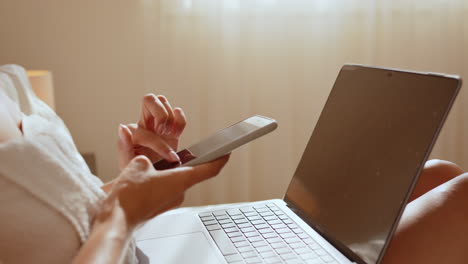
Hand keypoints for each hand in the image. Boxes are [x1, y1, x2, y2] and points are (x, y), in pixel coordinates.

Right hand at [97, 154, 229, 228]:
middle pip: (191, 173)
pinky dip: (161, 181)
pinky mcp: (161, 206)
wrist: (117, 219)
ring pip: (175, 181)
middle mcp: (180, 192)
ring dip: (169, 172)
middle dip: (184, 162)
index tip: (227, 151)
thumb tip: (149, 164)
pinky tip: (146, 178)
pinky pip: (166, 189)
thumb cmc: (129, 196)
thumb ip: (149, 161)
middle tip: (180, 152)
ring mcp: (171, 201)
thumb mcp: (139, 165)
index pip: (210, 169)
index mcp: (181, 180)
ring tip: (154, 165)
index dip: (221, 158)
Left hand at [117, 94, 186, 169]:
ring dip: (170, 119)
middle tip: (165, 132)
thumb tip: (123, 127)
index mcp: (133, 132)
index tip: (169, 157)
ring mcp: (159, 125)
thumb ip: (123, 145)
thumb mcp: (127, 164)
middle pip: (149, 99)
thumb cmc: (136, 172)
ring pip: (163, 103)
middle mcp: (145, 124)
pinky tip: (177, 131)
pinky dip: (180, 119)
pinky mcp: (172, 130)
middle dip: (161, 115)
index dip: (159, 144)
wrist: (150, 179)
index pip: (147, 130)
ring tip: (170, 135)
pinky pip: (177, 114)